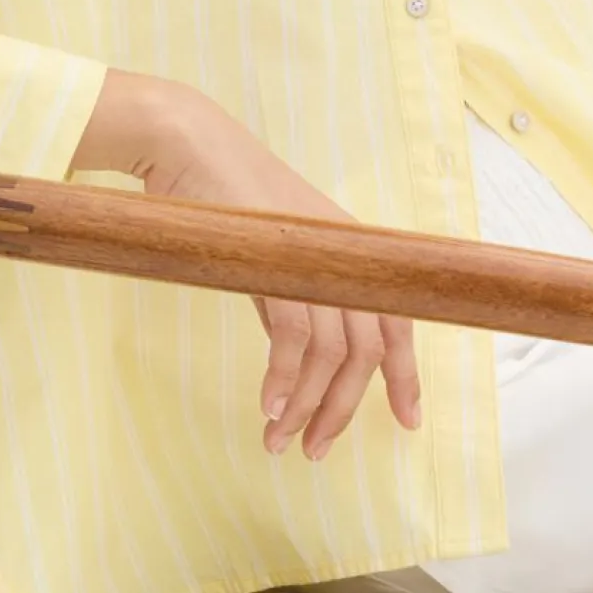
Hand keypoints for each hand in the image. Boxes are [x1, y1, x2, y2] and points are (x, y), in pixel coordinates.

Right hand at [75, 72, 421, 458]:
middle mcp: (340, 251)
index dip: (406, 375)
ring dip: (307, 405)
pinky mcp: (275, 257)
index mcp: (346, 248)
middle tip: (314, 450)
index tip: (407, 423)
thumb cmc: (216, 195)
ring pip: (331, 351)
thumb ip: (290, 299)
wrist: (185, 142)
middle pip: (364, 350)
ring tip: (279, 439)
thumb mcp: (266, 253)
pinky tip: (268, 406)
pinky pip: (293, 334)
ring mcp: (310, 252)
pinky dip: (283, 377)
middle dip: (342, 409)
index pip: (395, 319)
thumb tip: (298, 360)